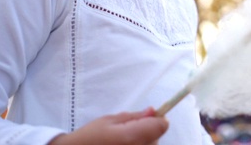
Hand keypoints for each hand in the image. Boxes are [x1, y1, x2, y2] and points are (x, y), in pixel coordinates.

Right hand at [49, 107, 168, 144]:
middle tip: (128, 130)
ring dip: (144, 141)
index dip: (157, 119)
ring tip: (122, 140)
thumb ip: (133, 117)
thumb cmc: (89, 136)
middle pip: (157, 137)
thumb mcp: (109, 120)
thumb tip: (153, 111)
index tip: (148, 117)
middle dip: (149, 130)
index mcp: (132, 136)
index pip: (161, 126)